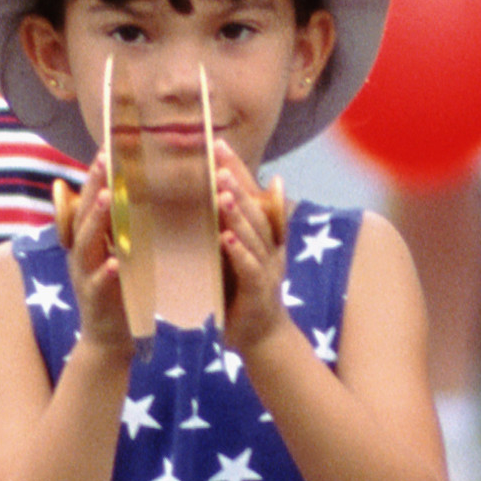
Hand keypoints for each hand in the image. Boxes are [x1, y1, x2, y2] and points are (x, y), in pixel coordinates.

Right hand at [54, 167, 130, 345]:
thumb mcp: (117, 254)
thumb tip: (130, 197)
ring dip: (96, 220)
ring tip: (106, 198)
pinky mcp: (95, 300)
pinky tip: (116, 261)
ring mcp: (84, 276)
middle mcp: (81, 254)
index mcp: (87, 240)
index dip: (96, 175)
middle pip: (83, 214)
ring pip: (86, 243)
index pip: (89, 200)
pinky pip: (99, 282)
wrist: (108, 339)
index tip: (108, 148)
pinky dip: (106, 271)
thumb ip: (118, 229)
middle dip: (94, 186)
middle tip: (106, 160)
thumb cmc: (119, 291)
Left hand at [212, 131, 292, 352]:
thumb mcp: (234, 252)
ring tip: (223, 194)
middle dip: (238, 184)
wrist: (261, 335)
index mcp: (262, 234)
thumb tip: (211, 195)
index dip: (236, 168)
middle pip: (254, 209)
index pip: (249, 194)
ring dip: (238, 214)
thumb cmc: (242, 290)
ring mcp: (267, 268)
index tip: (217, 144)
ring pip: (255, 236)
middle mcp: (269, 246)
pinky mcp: (259, 292)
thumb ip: (227, 223)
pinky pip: (251, 269)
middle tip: (219, 163)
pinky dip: (240, 253)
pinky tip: (226, 239)